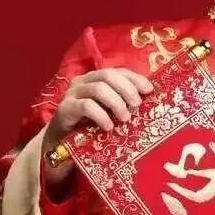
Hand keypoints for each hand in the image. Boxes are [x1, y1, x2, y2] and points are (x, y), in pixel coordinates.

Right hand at [43, 68, 152, 186]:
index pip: (118, 71)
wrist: (62, 144)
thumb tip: (152, 101)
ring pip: (98, 88)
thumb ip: (125, 104)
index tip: (149, 90)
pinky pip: (85, 106)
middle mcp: (83, 82)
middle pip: (108, 75)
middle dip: (126, 89)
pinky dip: (101, 115)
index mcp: (97, 79)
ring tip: (125, 118)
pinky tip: (109, 127)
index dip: (135, 78)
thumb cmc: (92, 126)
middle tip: (137, 105)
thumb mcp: (111, 113)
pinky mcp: (65, 109)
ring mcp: (72, 94)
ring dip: (116, 103)